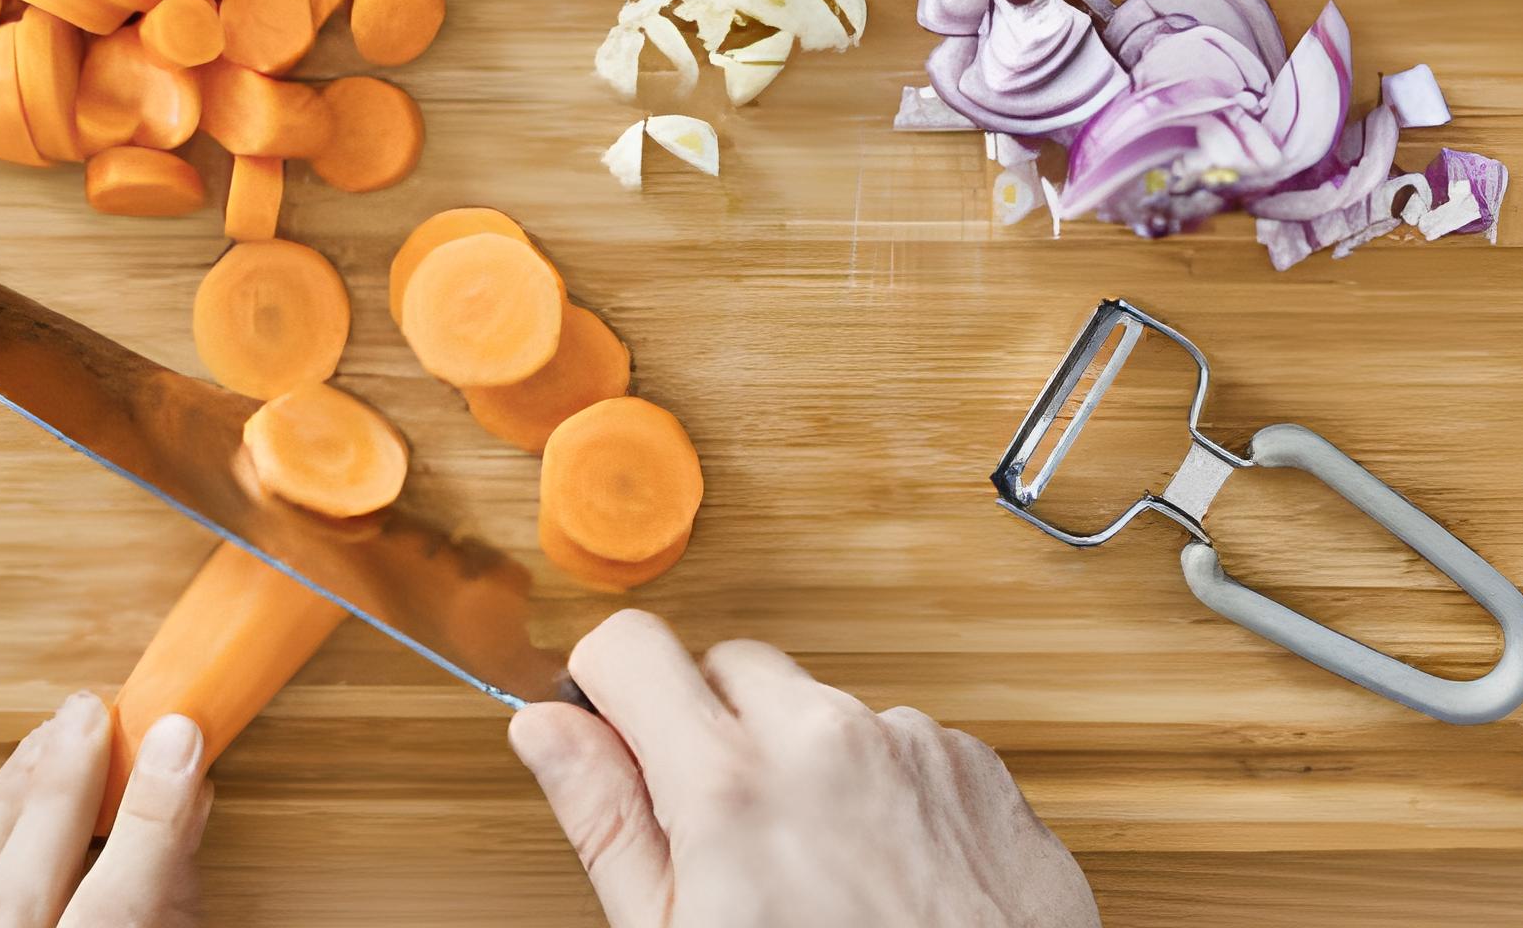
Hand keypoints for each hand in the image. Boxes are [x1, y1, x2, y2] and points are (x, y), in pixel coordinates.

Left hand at [0, 694, 212, 927]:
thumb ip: (167, 917)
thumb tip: (185, 820)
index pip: (121, 903)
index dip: (156, 815)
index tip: (181, 741)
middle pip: (30, 867)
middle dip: (69, 779)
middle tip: (101, 711)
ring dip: (19, 787)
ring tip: (58, 733)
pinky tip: (7, 793)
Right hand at [507, 611, 1097, 927]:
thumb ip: (607, 821)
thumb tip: (546, 729)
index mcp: (730, 785)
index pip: (630, 648)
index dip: (609, 691)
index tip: (615, 733)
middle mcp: (824, 739)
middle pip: (727, 668)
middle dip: (709, 732)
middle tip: (724, 838)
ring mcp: (910, 745)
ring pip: (817, 708)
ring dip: (801, 763)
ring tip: (818, 875)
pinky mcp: (975, 767)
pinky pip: (899, 742)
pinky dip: (880, 788)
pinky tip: (882, 873)